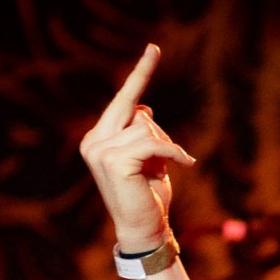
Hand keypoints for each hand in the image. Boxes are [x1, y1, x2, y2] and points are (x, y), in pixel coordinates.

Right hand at [79, 43, 195, 252]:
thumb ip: (143, 134)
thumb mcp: (149, 159)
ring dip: (165, 147)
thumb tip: (143, 110)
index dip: (140, 74)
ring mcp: (100, 150)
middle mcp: (93, 141)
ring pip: (146, 127)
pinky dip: (173, 153)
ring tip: (163, 171)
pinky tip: (186, 165)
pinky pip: (153, 143)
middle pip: (135, 110)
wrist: (145, 230)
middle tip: (165, 138)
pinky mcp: (113, 160)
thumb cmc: (148, 197)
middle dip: (155, 122)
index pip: (122, 100)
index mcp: (97, 138)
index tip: (154, 49)